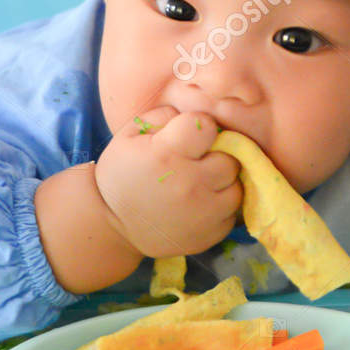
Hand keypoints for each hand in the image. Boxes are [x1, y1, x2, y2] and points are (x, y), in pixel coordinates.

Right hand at [93, 107, 242, 258]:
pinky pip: (232, 212)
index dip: (199, 127)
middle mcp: (190, 183)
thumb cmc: (121, 175)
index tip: (187, 137)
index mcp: (167, 154)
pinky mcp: (212, 234)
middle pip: (229, 157)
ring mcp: (204, 212)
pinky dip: (220, 206)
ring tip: (201, 183)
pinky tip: (200, 204)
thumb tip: (194, 116)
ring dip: (222, 181)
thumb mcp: (129, 136)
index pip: (206, 126)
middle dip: (215, 155)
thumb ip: (162, 116)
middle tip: (197, 162)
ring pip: (236, 185)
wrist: (112, 225)